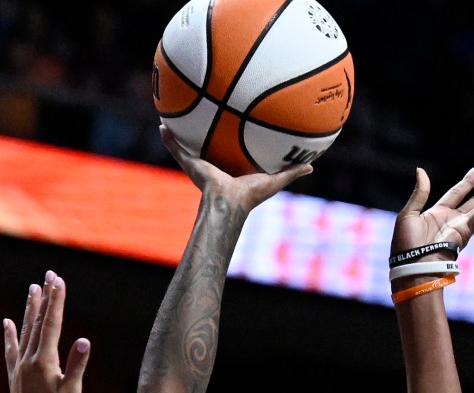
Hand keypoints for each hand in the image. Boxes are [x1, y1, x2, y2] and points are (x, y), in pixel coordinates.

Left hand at [5, 271, 89, 392]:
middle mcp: (29, 359)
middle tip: (49, 275)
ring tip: (33, 289)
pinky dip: (10, 334)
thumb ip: (77, 367)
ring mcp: (20, 366)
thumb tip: (84, 342)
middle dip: (45, 297)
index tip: (59, 280)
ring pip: (24, 330)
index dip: (57, 301)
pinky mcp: (15, 375)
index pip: (53, 324)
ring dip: (30, 309)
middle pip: (38, 322)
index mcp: (45, 362)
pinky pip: (11, 349)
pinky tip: (8, 322)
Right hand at [160, 124, 309, 212]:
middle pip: (208, 144)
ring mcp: (200, 165)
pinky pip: (177, 149)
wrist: (228, 202)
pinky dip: (168, 139)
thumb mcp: (275, 180)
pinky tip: (162, 125)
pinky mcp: (190, 164)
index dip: (230, 138)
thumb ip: (291, 172)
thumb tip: (312, 166)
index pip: (230, 150)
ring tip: (176, 113)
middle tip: (204, 109)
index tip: (232, 122)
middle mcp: (214, 165)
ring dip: (181, 133)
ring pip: (188, 146)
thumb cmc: (251, 195)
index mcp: (231, 168)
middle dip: (204, 130)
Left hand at [391, 165, 473, 255]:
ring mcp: (462, 226)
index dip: (468, 182)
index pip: (457, 193)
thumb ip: (419, 192)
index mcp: (438, 214)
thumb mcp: (408, 213)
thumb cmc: (405, 246)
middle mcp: (454, 219)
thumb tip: (420, 170)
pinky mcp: (466, 231)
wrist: (410, 266)